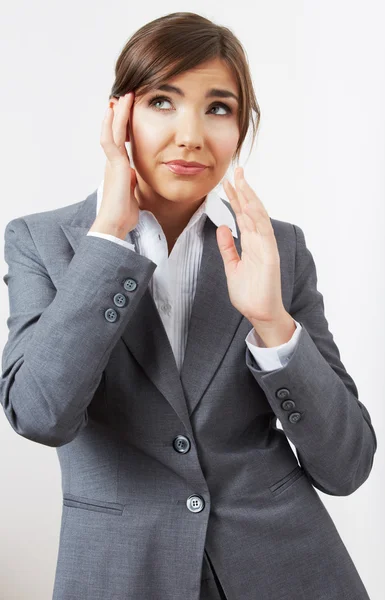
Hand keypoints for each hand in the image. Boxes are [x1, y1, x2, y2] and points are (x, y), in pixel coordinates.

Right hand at [89, 92, 138, 238]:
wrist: (115, 223)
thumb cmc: (123, 214)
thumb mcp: (133, 195)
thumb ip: (134, 184)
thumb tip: (137, 181)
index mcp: (120, 170)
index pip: (122, 143)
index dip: (125, 129)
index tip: (129, 116)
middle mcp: (114, 163)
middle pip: (116, 133)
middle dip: (120, 116)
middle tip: (125, 98)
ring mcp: (113, 162)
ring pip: (114, 131)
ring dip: (118, 114)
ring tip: (122, 97)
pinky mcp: (114, 164)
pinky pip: (112, 139)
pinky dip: (112, 124)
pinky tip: (114, 111)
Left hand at [216, 167, 284, 324]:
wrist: (259, 313)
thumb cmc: (249, 294)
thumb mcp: (232, 267)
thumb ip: (228, 248)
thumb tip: (222, 228)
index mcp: (251, 244)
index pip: (243, 216)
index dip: (235, 199)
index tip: (227, 183)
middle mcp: (259, 242)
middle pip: (251, 211)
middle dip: (243, 191)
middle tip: (236, 171)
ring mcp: (266, 247)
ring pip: (259, 217)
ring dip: (250, 198)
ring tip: (242, 180)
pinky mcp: (270, 255)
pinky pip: (264, 233)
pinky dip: (257, 217)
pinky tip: (250, 204)